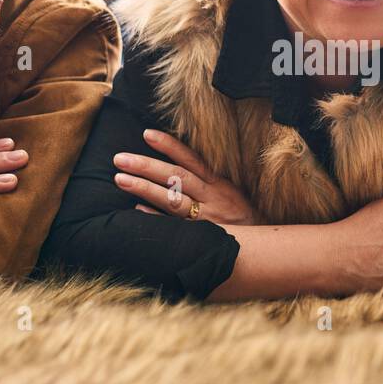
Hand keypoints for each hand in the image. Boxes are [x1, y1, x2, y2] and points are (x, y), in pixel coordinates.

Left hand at [113, 128, 263, 225]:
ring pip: (172, 201)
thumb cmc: (241, 218)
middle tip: (120, 158)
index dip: (170, 146)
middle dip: (147, 166)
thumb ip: (207, 179)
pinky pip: (174, 227)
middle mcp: (212, 199)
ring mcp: (206, 219)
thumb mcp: (230, 193)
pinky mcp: (201, 238)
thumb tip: (175, 162)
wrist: (262, 249)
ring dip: (145, 189)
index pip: (192, 160)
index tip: (147, 134)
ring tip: (120, 179)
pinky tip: (136, 211)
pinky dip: (155, 218)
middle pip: (176, 178)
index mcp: (219, 185)